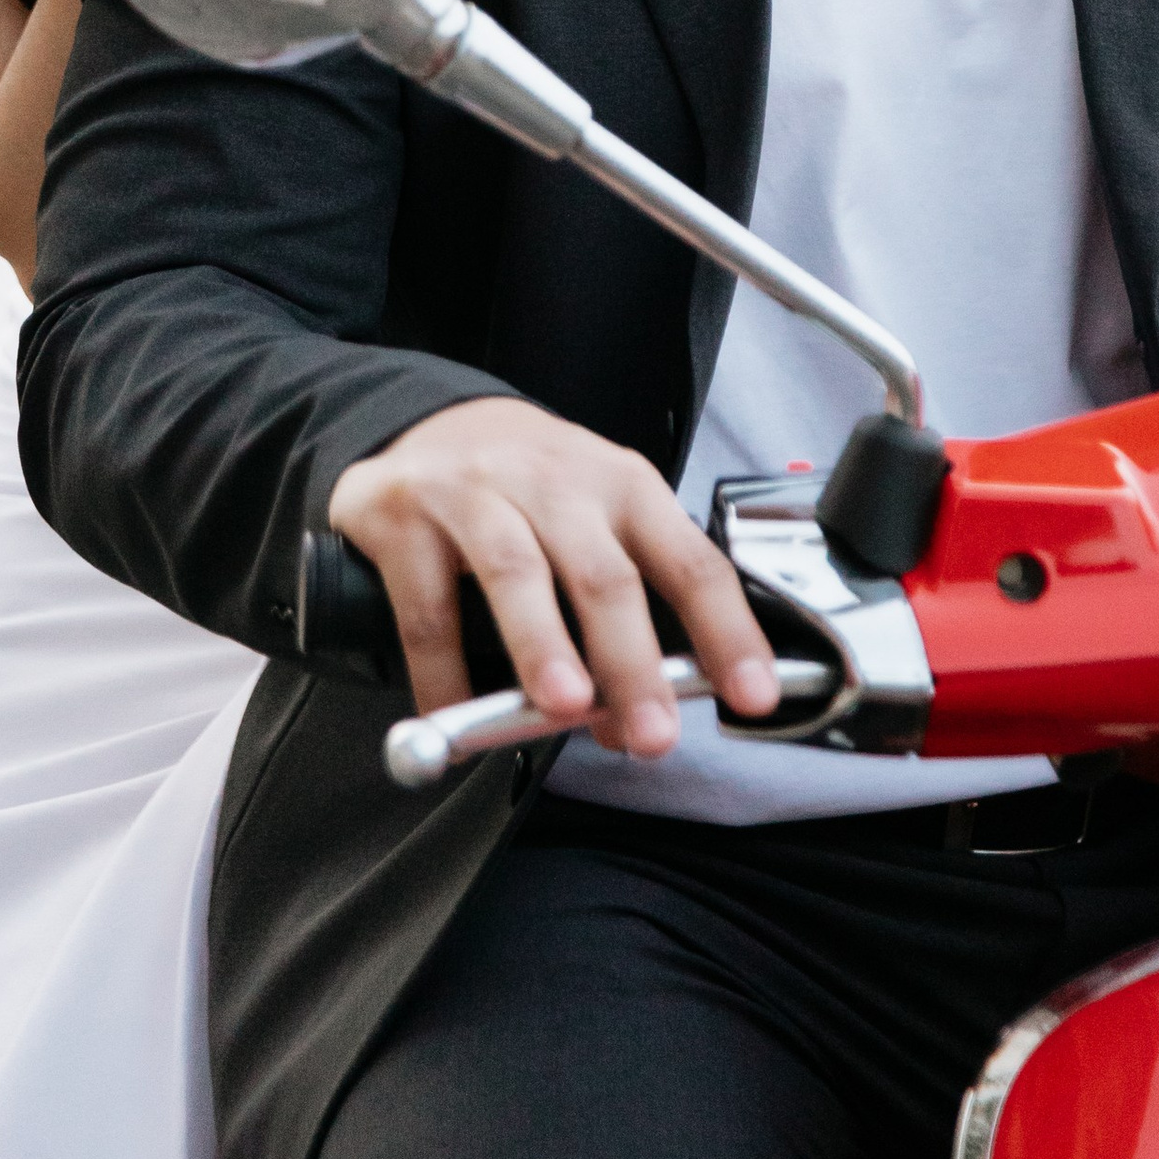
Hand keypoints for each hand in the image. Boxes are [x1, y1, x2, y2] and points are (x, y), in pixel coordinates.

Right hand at [328, 394, 779, 755]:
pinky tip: (458, 718)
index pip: (690, 562)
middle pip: (604, 573)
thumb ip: (627, 610)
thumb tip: (638, 717)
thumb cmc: (534, 496)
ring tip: (565, 709)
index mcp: (623, 487)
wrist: (431, 423)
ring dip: (545, 646)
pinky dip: (444, 672)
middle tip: (652, 735)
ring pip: (518, 573)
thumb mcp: (598, 523)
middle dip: (632, 662)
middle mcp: (555, 481)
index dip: (726, 631)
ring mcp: (476, 491)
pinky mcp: (405, 513)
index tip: (753, 695)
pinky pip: (429, 607)